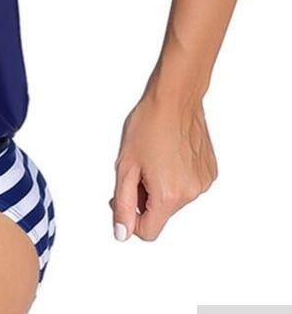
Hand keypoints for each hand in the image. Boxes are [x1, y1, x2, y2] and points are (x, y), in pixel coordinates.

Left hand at [109, 91, 217, 240]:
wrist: (174, 100)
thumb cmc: (148, 125)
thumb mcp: (125, 166)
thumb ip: (123, 203)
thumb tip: (123, 232)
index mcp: (169, 195)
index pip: (148, 231)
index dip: (131, 218)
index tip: (125, 198)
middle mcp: (191, 193)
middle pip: (161, 213)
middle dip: (146, 197)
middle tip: (138, 169)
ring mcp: (204, 183)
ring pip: (175, 199)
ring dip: (161, 186)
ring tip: (155, 158)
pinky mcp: (210, 172)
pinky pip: (188, 185)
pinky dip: (176, 176)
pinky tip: (169, 154)